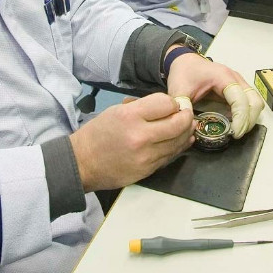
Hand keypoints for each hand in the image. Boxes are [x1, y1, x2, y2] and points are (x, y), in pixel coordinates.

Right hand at [69, 93, 193, 190]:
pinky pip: (170, 156)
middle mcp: (140, 136)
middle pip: (178, 124)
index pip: (166, 103)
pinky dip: (179, 147)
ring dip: (187, 132)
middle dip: (187, 117)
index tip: (173, 104)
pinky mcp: (148, 170)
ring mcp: (146, 156)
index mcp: (130, 116)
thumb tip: (170, 107)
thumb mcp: (117, 111)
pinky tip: (183, 141)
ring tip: (189, 126)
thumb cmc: (98, 133)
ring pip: (178, 142)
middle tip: (187, 114)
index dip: (173, 103)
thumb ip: (144, 108)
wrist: (82, 163)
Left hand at [165, 52, 264, 138]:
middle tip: (236, 134)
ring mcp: (239, 83)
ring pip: (256, 102)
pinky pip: (250, 102)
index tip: (234, 133)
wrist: (185, 62)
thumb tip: (189, 125)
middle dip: (249, 121)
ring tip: (237, 130)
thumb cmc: (184, 72)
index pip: (240, 100)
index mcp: (223, 77)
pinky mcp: (238, 88)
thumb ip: (184, 106)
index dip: (241, 118)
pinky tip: (236, 123)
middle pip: (255, 102)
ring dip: (250, 118)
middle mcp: (235, 78)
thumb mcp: (179, 90)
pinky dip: (247, 114)